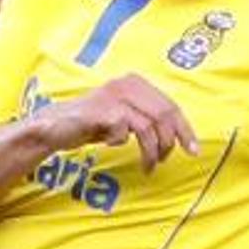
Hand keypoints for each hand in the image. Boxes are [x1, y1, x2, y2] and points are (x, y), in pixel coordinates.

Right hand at [43, 75, 198, 170]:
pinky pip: (126, 131)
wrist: (55, 126)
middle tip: (164, 161)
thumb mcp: (123, 118)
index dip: (185, 129)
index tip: (193, 150)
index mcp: (136, 83)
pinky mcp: (103, 110)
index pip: (171, 106)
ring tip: (146, 165)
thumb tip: (175, 134)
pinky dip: (120, 142)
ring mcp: (115, 96)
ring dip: (151, 151)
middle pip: (165, 115)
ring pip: (149, 126)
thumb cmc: (91, 124)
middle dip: (169, 142)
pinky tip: (108, 143)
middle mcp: (128, 84)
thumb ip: (146, 119)